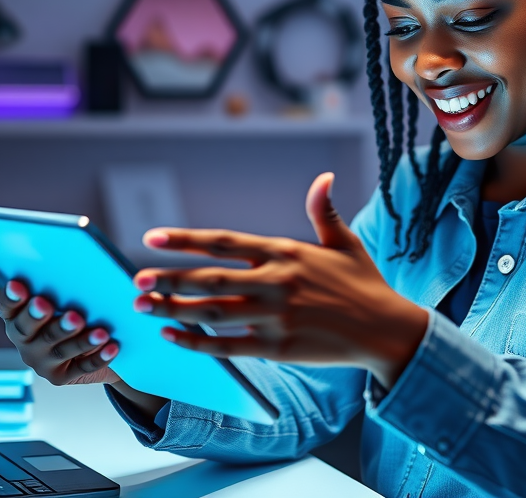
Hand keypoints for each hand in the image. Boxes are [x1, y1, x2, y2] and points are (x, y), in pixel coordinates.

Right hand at [0, 267, 119, 385]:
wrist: (100, 347)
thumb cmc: (78, 307)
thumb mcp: (64, 290)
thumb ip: (57, 276)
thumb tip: (65, 253)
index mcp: (15, 312)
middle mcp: (22, 337)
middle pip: (22, 327)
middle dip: (33, 315)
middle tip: (44, 303)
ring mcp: (39, 360)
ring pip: (55, 348)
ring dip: (73, 337)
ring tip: (92, 326)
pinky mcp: (61, 377)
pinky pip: (81, 367)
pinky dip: (97, 356)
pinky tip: (112, 345)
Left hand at [132, 172, 428, 388]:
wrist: (388, 330)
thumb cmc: (365, 285)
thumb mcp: (346, 243)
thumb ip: (324, 211)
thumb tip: (323, 177)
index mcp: (286, 252)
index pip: (224, 242)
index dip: (185, 240)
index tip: (153, 238)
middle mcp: (277, 281)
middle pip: (210, 279)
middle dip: (169, 278)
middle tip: (136, 278)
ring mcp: (276, 316)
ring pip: (213, 311)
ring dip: (174, 308)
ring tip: (143, 304)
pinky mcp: (279, 347)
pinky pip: (228, 344)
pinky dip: (197, 341)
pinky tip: (173, 335)